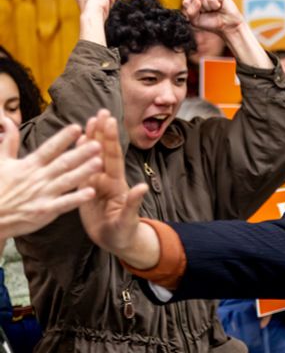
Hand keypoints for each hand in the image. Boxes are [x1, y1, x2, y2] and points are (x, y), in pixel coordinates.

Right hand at [0, 115, 103, 240]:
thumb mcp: (1, 162)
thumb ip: (8, 142)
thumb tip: (8, 121)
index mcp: (29, 165)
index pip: (49, 148)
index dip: (63, 138)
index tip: (77, 127)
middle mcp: (38, 178)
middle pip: (63, 163)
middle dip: (81, 153)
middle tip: (98, 143)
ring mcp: (42, 194)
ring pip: (67, 181)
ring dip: (84, 172)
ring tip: (100, 163)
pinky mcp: (44, 211)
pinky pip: (63, 204)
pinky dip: (76, 198)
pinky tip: (91, 192)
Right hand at [76, 110, 154, 266]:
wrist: (116, 241)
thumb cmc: (124, 233)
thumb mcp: (128, 220)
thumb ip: (133, 204)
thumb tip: (141, 188)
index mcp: (116, 185)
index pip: (113, 157)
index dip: (111, 139)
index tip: (110, 120)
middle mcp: (106, 180)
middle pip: (103, 152)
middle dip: (102, 132)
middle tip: (101, 111)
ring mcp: (95, 183)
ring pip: (91, 157)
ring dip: (91, 139)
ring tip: (89, 120)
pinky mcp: (85, 189)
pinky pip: (80, 169)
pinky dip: (78, 155)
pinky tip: (75, 142)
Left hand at [182, 0, 244, 36]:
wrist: (227, 27)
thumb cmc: (212, 23)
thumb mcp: (195, 21)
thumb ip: (190, 12)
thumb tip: (197, 0)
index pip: (186, 2)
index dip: (193, 11)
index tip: (201, 15)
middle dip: (201, 9)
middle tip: (209, 12)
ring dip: (209, 8)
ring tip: (215, 9)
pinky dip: (215, 5)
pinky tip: (219, 6)